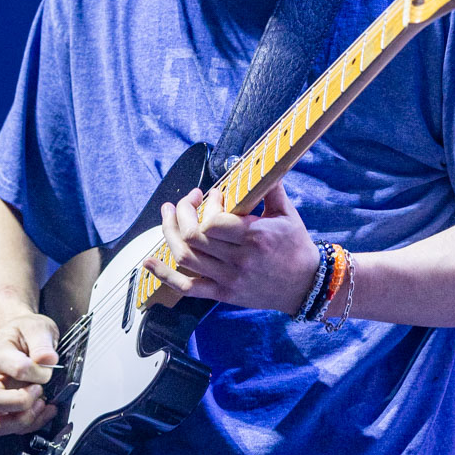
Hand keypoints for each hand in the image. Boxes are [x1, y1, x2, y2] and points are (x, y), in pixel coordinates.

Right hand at [0, 312, 58, 436]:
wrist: (20, 338)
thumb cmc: (25, 333)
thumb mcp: (37, 327)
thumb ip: (42, 342)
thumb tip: (47, 359)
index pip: (18, 369)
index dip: (39, 372)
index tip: (49, 366)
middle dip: (22, 402)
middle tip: (39, 390)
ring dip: (24, 419)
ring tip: (42, 404)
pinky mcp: (3, 410)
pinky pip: (11, 428)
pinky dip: (32, 424)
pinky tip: (46, 409)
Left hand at [144, 182, 320, 313]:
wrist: (306, 285)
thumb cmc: (296, 245)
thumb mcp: (287, 213)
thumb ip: (270, 187)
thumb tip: (258, 161)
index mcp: (255, 237)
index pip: (214, 222)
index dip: (206, 205)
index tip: (214, 194)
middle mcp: (238, 260)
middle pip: (193, 237)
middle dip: (183, 212)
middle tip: (186, 200)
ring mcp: (228, 279)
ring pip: (185, 257)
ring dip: (169, 233)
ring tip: (167, 215)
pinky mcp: (222, 294)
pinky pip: (187, 287)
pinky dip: (164, 275)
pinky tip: (148, 262)